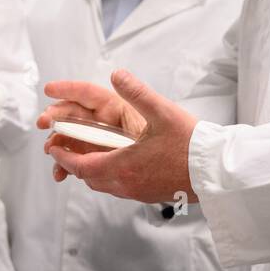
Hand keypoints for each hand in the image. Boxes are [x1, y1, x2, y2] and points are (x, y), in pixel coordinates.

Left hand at [40, 70, 197, 203]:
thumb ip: (137, 92)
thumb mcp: (163, 112)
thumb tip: (117, 74)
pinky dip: (110, 176)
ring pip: (104, 185)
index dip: (64, 156)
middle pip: (89, 178)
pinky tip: (120, 162)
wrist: (215, 171)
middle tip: (68, 149)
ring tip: (90, 154)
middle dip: (76, 164)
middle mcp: (127, 184)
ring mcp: (138, 193)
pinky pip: (120, 188)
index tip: (54, 147)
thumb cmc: (191, 144)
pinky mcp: (150, 196)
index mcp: (123, 165)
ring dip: (93, 171)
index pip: (81, 165)